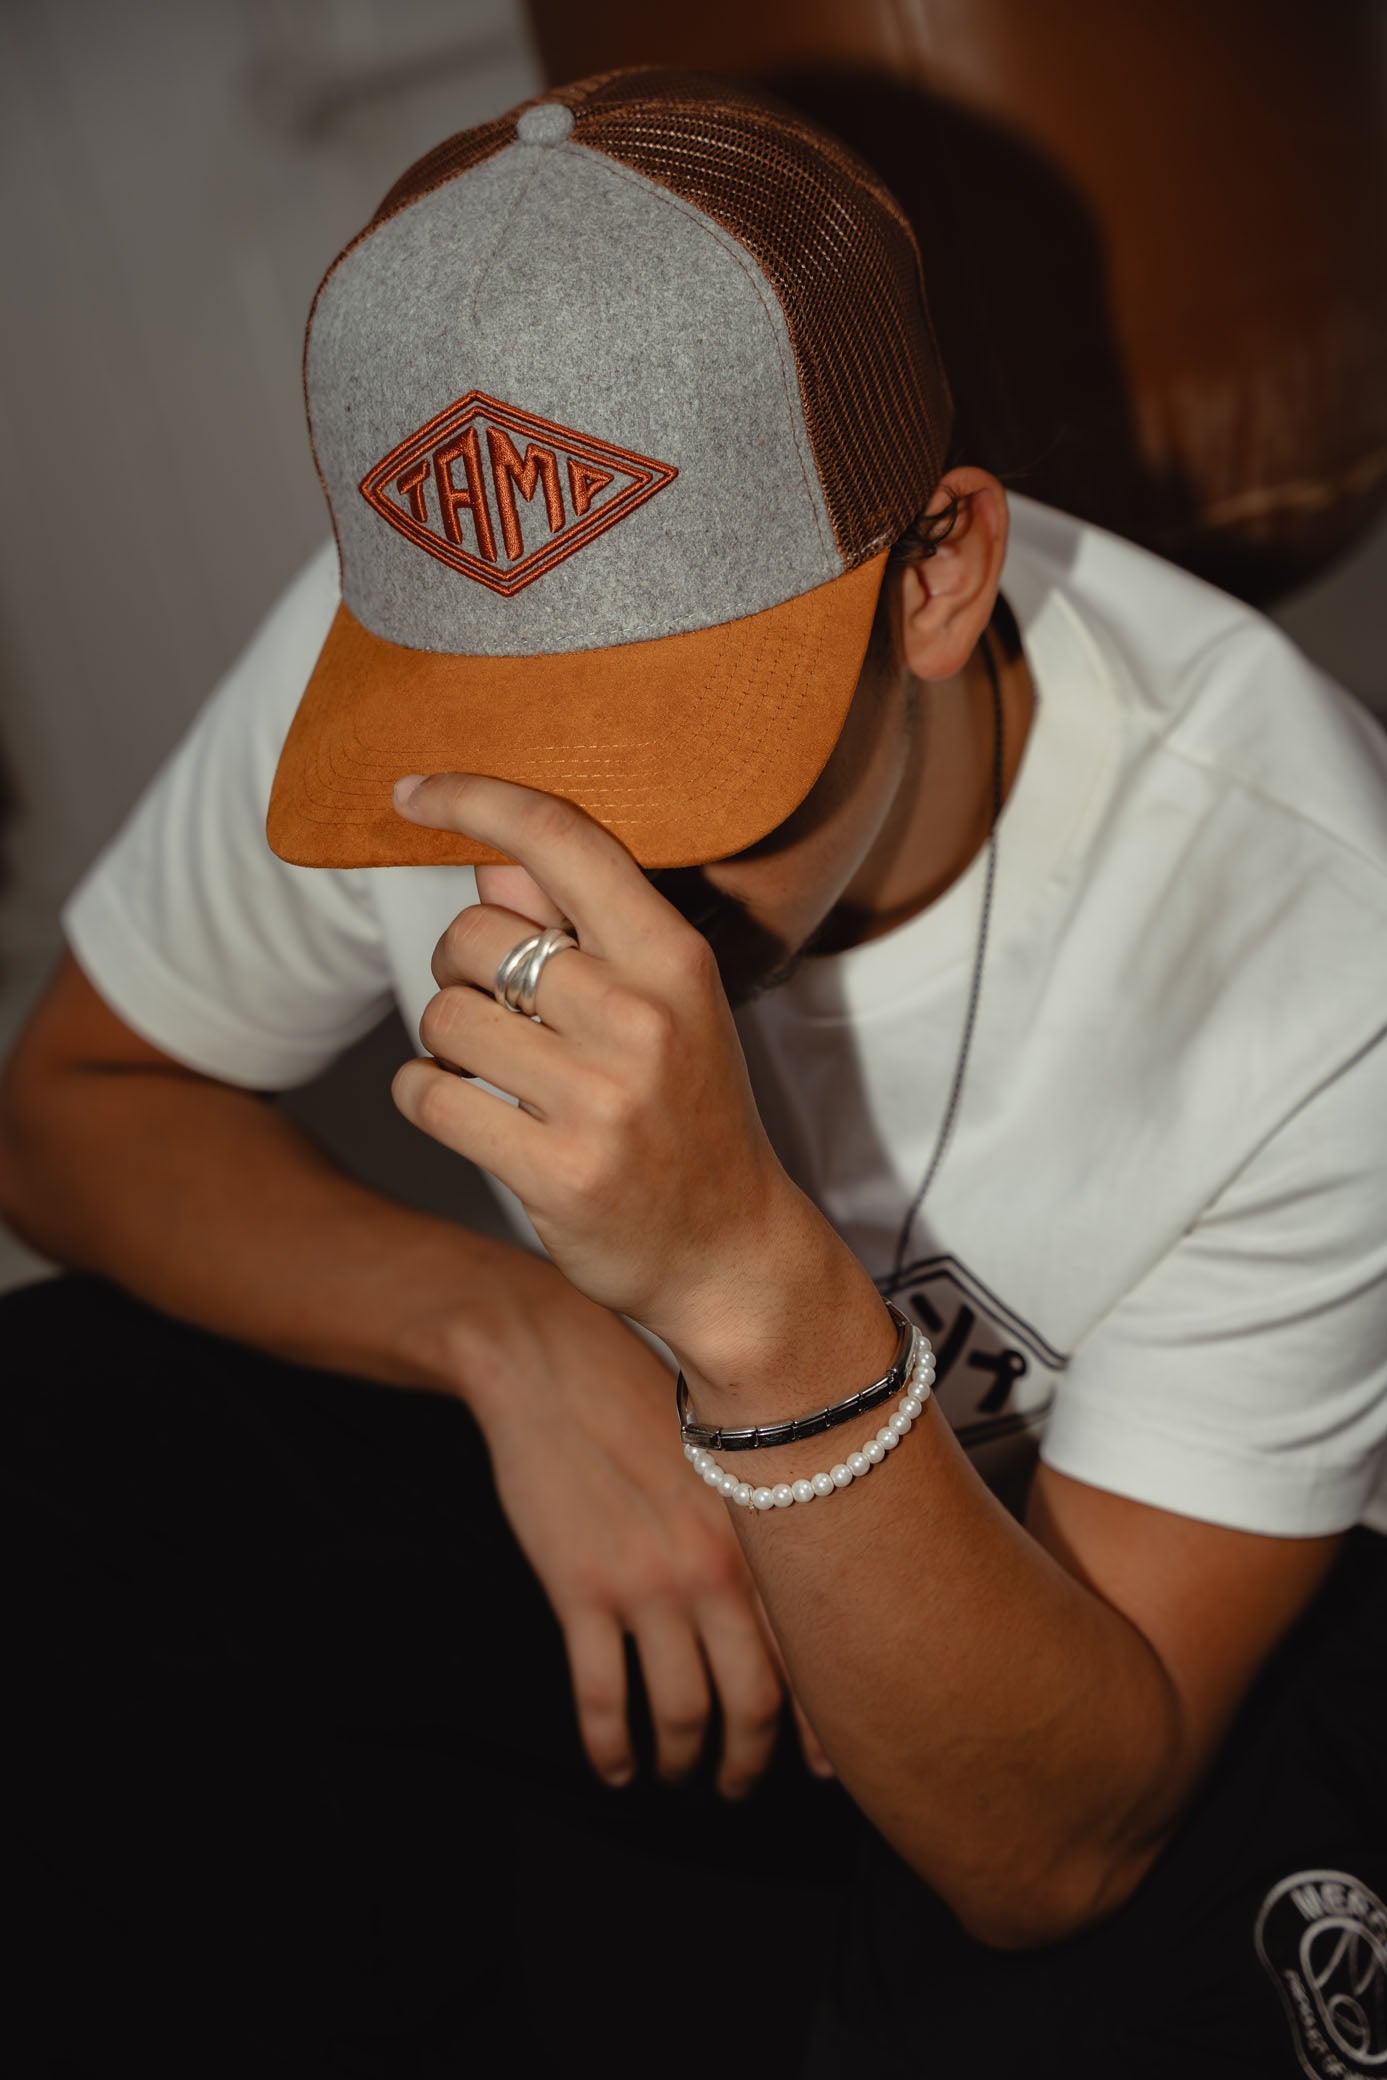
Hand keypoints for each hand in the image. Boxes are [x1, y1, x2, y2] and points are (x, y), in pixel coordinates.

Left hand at [390, 773, 816, 1368]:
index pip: (561, 840)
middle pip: (474, 935)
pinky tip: (472, 1115)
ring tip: (501, 1074)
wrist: (732, 1253)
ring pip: (443, 1018)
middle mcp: (643, 1018)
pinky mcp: (555, 1172)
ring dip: (446, 1043)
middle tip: (497, 1011)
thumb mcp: (662, 1004)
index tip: (410, 790)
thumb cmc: (686, 1113)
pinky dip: (426, 1098)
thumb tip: (490, 849)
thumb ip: (580, 926)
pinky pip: (427, 1095)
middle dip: (460, 970)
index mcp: (673, 959)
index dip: (473, 799)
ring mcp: (602, 1100)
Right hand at [449, 1250, 830, 1794]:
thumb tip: (795, 1596)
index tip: (822, 1768)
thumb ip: (759, 1527)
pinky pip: (602, 1701)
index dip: (818, 1730)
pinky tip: (612, 1766)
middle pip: (751, 1704)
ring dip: (680, 1762)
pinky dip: (610, 1749)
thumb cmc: (638, 1402)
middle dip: (747, 1763)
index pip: (809, 1655)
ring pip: (679, 1715)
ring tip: (674, 1774)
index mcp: (758, 1535)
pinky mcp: (579, 1594)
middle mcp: (713, 1569)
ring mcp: (645, 1586)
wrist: (551, 1364)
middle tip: (737, 1786)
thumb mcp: (722, 1460)